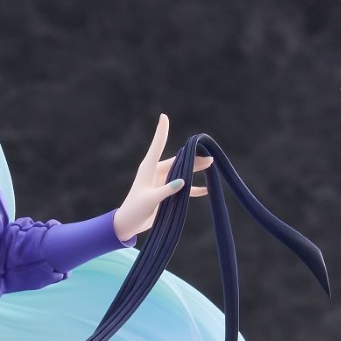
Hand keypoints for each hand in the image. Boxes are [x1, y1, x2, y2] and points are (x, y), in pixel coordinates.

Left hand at [113, 114, 211, 242]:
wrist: (128, 224)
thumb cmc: (134, 210)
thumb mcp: (150, 200)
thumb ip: (166, 191)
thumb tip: (183, 181)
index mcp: (148, 168)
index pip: (157, 146)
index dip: (162, 131)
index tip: (164, 116)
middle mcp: (155, 172)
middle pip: (177, 161)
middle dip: (193, 158)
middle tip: (210, 157)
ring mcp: (161, 182)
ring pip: (182, 172)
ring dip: (195, 170)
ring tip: (211, 166)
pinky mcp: (165, 192)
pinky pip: (182, 188)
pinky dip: (193, 189)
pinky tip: (205, 190)